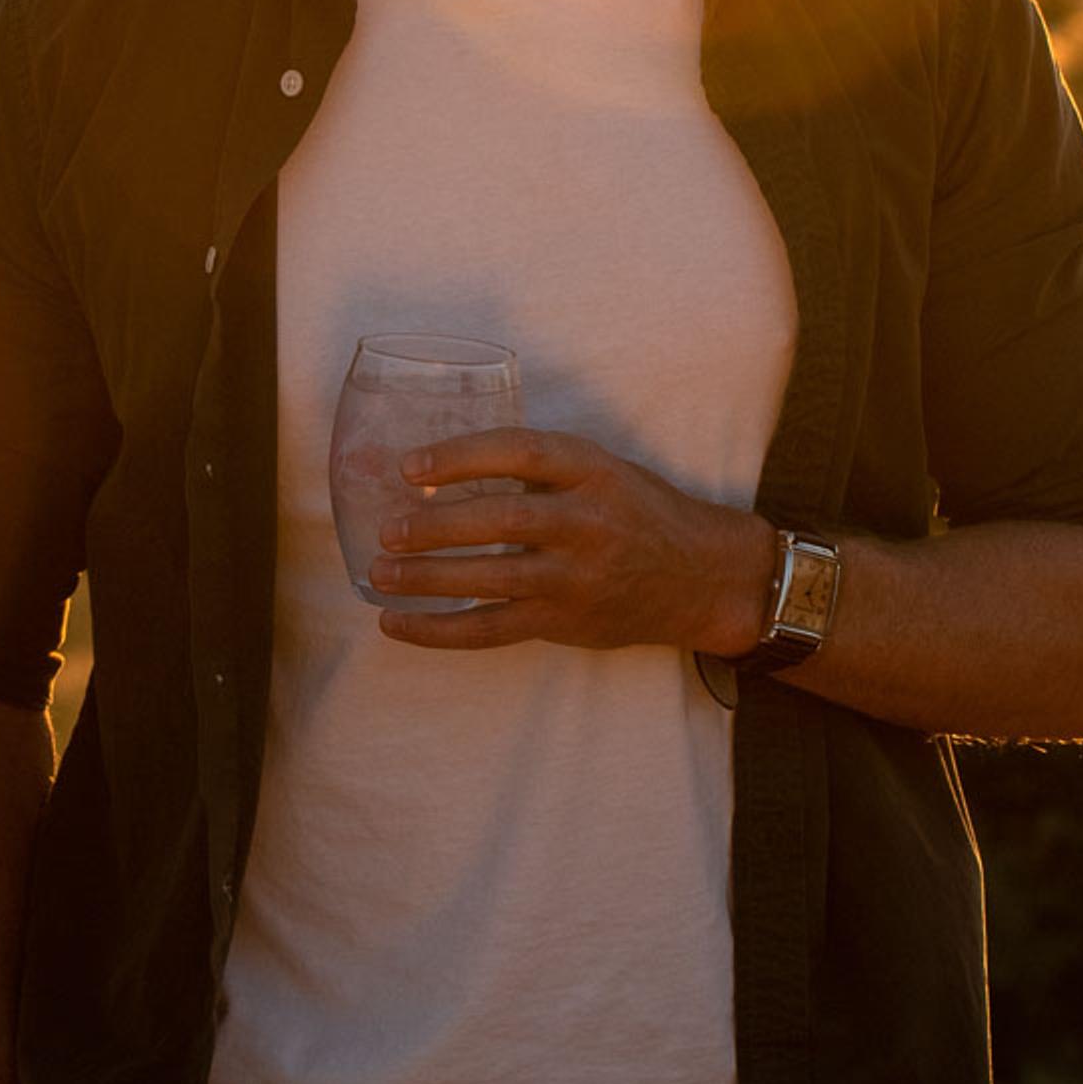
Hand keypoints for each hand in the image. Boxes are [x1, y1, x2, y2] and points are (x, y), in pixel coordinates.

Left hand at [372, 428, 769, 655]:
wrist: (702, 577)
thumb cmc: (638, 512)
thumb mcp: (601, 470)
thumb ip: (538, 468)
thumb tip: (442, 467)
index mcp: (593, 471)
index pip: (520, 453)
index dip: (461, 456)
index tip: (409, 465)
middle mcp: (587, 523)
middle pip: (501, 521)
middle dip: (436, 527)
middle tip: (388, 530)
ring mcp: (577, 579)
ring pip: (491, 581)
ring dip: (427, 580)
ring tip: (380, 574)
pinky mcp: (565, 623)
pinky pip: (492, 631)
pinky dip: (439, 631)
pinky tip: (396, 624)